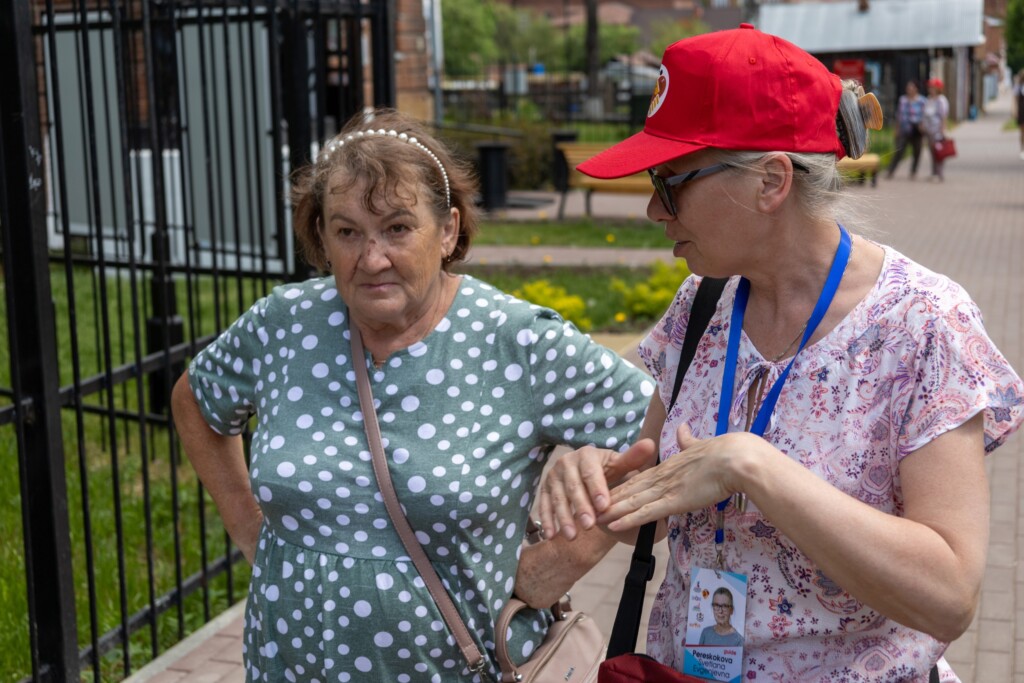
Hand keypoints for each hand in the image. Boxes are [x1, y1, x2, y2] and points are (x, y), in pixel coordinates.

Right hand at [537, 439, 655, 540]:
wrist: (585, 468)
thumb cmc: (606, 469)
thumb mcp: (619, 464)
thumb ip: (633, 458)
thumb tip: (650, 445)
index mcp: (586, 455)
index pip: (591, 473)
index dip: (597, 490)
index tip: (604, 506)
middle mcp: (566, 462)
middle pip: (573, 487)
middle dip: (581, 507)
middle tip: (589, 526)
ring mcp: (553, 476)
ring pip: (557, 498)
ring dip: (563, 517)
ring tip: (572, 536)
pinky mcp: (544, 488)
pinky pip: (544, 505)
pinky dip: (547, 520)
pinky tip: (551, 535)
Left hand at [596, 425, 762, 530]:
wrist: (736, 458)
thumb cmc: (725, 453)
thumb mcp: (701, 446)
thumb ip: (688, 441)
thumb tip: (683, 429)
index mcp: (667, 466)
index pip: (638, 478)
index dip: (620, 487)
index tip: (605, 493)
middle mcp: (662, 476)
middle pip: (628, 490)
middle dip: (608, 501)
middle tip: (588, 509)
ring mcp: (666, 488)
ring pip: (631, 502)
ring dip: (611, 512)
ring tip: (592, 520)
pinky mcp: (674, 500)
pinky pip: (646, 512)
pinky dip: (628, 519)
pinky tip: (613, 525)